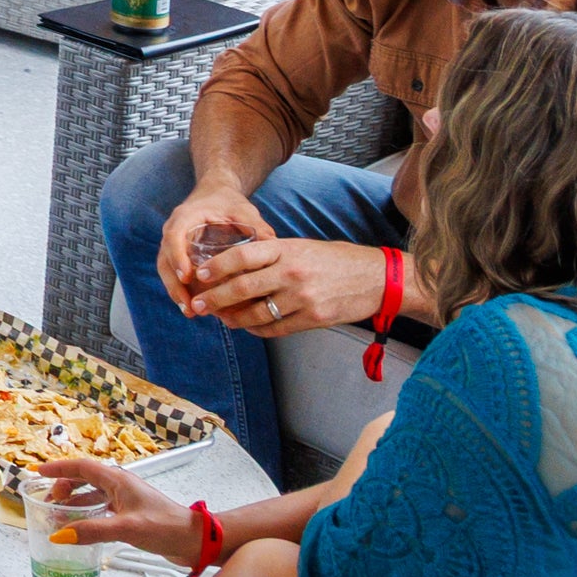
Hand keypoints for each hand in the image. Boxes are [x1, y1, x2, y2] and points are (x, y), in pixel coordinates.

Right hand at [32, 455, 191, 558]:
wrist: (195, 540)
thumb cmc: (165, 527)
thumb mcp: (126, 528)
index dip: (58, 468)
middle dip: (64, 486)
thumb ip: (91, 530)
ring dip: (75, 501)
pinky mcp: (131, 514)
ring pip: (93, 494)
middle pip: (85, 478)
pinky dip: (88, 514)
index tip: (38, 471)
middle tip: (49, 501)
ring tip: (59, 515)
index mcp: (118, 480)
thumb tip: (59, 535)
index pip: (81, 467)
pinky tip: (82, 527)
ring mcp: (126, 500)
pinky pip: (102, 508)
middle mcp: (120, 486)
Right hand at [156, 183, 274, 314]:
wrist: (214, 192)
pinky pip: (173, 273)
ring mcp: (173, 243)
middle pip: (165, 259)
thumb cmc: (227, 201)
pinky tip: (192, 307)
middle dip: (174, 284)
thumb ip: (256, 225)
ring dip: (175, 291)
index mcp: (186, 216)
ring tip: (190, 312)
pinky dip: (180, 290)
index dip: (178, 257)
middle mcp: (174, 230)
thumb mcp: (242, 210)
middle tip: (189, 305)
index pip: (174, 236)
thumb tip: (273, 245)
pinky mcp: (177, 254)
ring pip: (166, 269)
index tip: (187, 276)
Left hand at [191, 235, 391, 338]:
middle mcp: (292, 272)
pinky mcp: (314, 319)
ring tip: (222, 319)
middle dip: (215, 298)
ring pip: (257, 313)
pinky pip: (277, 328)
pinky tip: (248, 327)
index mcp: (287, 249)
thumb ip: (273, 256)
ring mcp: (303, 298)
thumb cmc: (336, 260)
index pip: (242, 256)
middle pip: (243, 287)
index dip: (216, 267)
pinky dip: (257, 329)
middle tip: (198, 305)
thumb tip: (237, 269)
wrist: (378, 278)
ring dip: (234, 318)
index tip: (200, 275)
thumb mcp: (303, 247)